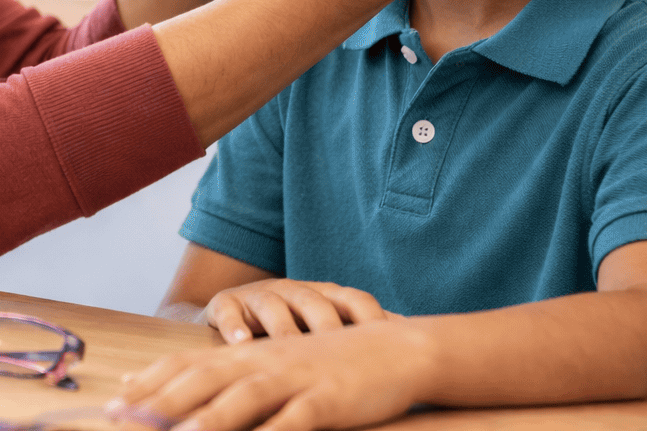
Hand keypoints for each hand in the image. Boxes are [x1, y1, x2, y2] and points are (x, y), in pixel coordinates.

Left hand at [110, 320, 432, 430]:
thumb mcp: (272, 365)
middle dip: (159, 403)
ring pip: (242, 399)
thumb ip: (225, 379)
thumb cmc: (326, 365)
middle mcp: (263, 362)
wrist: (395, 349)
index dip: (147, 386)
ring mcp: (295, 379)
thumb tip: (170, 396)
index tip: (109, 407)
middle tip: (120, 421)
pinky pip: (296, 419)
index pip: (185, 366)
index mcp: (247, 355)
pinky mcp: (328, 399)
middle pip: (202, 381)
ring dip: (206, 421)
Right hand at [204, 278, 397, 343]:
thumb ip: (361, 340)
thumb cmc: (292, 334)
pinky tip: (241, 343)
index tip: (396, 345)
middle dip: (329, 327)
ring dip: (281, 329)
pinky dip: (233, 326)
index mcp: (327, 297)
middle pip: (317, 303)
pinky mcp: (224, 304)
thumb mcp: (325, 334)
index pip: (357, 301)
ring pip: (273, 306)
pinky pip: (227, 311)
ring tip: (288, 351)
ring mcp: (259, 296)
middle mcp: (295, 291)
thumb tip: (422, 349)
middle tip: (342, 354)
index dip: (375, 320)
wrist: (230, 323)